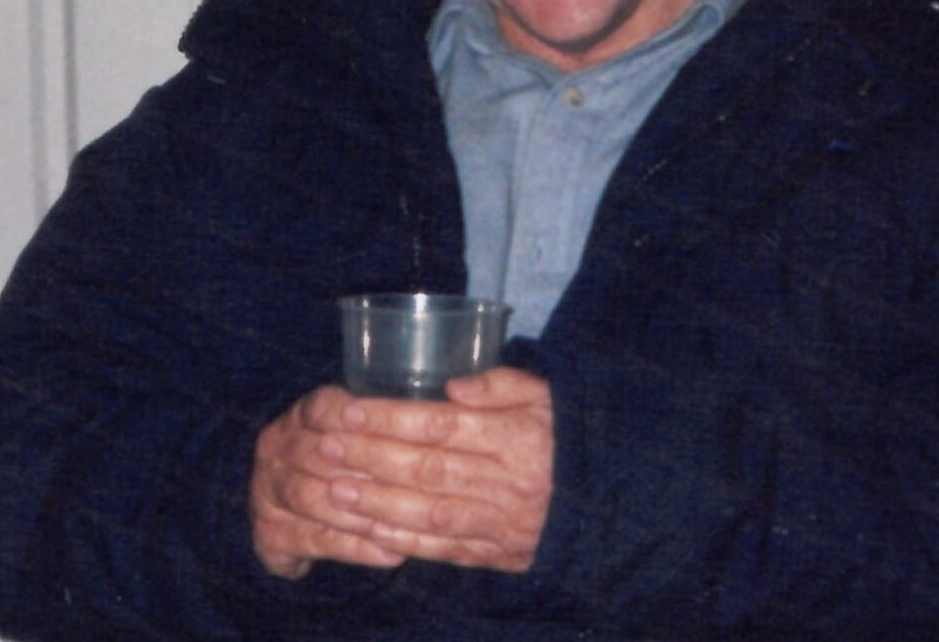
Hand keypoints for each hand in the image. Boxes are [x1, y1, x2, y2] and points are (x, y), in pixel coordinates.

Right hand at [249, 384, 407, 578]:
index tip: (387, 426)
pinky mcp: (267, 534)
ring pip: (314, 499)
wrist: (291, 502)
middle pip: (316, 455)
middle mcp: (276, 447)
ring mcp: (266, 490)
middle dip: (364, 470)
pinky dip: (355, 548)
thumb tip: (459, 396)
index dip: (350, 416)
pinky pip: (313, 540)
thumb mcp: (360, 427)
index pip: (320, 407)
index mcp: (301, 414)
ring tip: (407, 522)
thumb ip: (393, 417)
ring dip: (362, 513)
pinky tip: (391, 553)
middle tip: (413, 484)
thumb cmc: (346, 457)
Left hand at [314, 366, 552, 572]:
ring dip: (378, 504)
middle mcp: (506, 482)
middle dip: (371, 459)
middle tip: (325, 447)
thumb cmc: (569, 433)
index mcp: (516, 435)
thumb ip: (503, 384)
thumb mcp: (548, 394)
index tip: (351, 410)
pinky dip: (409, 544)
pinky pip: (449, 550)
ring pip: (430, 514)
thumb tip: (453, 386)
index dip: (392, 419)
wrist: (612, 499)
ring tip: (336, 490)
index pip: (441, 426)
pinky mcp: (502, 555)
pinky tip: (373, 532)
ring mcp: (503, 523)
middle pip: (427, 469)